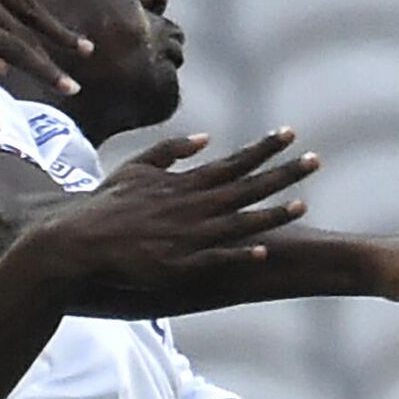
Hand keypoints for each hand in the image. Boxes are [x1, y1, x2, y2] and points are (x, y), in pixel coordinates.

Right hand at [5, 129, 319, 303]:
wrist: (82, 241)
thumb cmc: (108, 204)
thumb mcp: (137, 167)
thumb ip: (172, 150)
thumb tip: (206, 137)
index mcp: (184, 183)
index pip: (234, 161)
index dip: (264, 147)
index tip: (290, 133)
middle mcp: (192, 206)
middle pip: (247, 187)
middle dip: (284, 173)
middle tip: (316, 160)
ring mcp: (188, 236)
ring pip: (239, 222)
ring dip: (273, 213)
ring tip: (304, 203)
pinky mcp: (179, 264)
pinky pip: (216, 259)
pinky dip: (240, 254)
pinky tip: (264, 250)